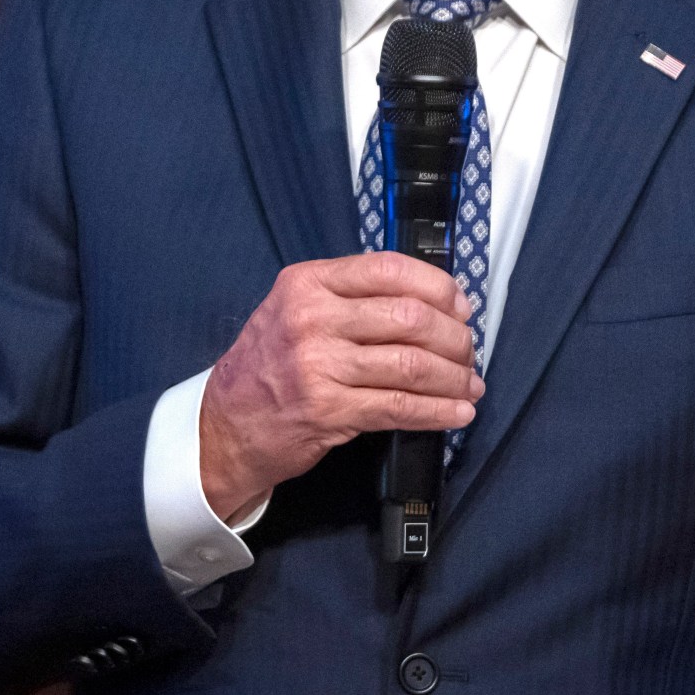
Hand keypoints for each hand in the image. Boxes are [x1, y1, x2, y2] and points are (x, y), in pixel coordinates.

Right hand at [199, 252, 480, 521]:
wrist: (225, 425)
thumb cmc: (267, 366)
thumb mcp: (294, 310)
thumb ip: (350, 298)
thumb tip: (430, 302)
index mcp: (307, 283)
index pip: (389, 269)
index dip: (437, 287)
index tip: (460, 306)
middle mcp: (312, 319)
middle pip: (410, 317)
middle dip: (454, 337)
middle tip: (467, 352)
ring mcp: (319, 365)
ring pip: (411, 364)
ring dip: (453, 377)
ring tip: (469, 384)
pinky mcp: (329, 410)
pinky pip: (400, 406)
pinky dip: (438, 411)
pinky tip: (457, 412)